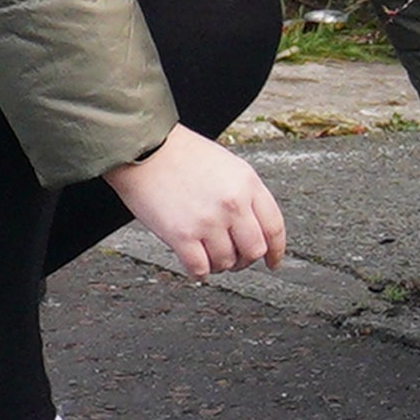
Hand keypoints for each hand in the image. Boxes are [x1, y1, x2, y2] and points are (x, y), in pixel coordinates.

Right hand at [106, 125, 286, 277]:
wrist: (143, 148)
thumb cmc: (180, 152)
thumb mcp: (226, 164)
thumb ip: (244, 194)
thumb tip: (254, 227)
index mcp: (247, 183)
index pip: (274, 227)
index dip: (276, 251)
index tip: (272, 261)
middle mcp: (233, 204)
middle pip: (254, 250)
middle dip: (245, 259)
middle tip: (234, 259)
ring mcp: (208, 221)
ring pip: (227, 263)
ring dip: (218, 264)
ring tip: (206, 252)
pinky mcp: (182, 236)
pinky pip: (200, 270)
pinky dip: (199, 271)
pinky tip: (194, 263)